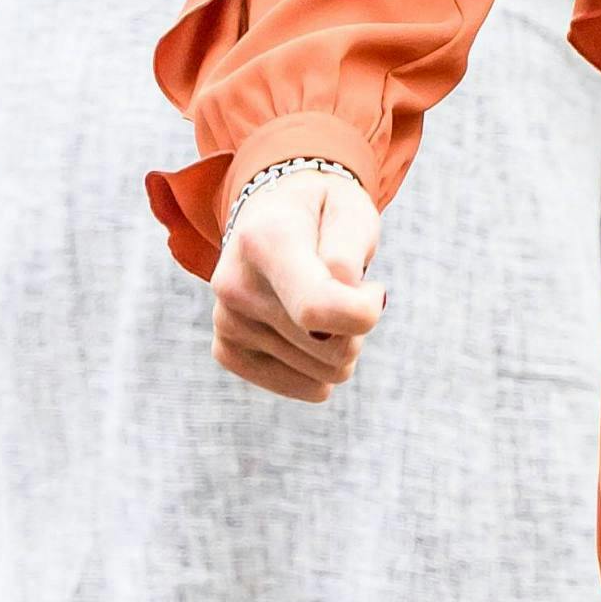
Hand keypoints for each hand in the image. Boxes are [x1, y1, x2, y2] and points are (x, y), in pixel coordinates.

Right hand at [210, 163, 382, 400]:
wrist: (273, 215)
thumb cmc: (322, 213)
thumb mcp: (351, 212)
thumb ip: (349, 254)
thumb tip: (341, 306)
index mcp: (263, 241)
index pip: (318, 308)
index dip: (363, 311)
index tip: (374, 290)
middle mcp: (234, 286)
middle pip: (333, 349)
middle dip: (356, 324)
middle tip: (345, 288)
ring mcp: (226, 322)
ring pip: (327, 374)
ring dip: (341, 343)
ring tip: (322, 301)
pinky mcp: (228, 351)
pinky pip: (310, 389)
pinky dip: (323, 366)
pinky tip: (308, 327)